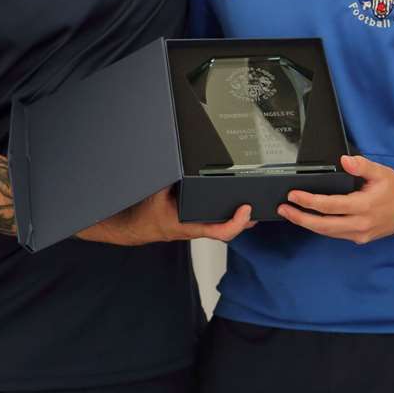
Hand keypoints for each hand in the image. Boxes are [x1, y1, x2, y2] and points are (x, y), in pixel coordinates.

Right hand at [84, 188, 253, 245]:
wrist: (133, 227)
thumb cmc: (144, 215)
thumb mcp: (156, 192)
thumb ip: (170, 178)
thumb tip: (178, 161)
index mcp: (189, 225)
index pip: (220, 232)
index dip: (236, 223)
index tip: (246, 210)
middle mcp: (196, 228)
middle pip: (228, 230)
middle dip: (246, 220)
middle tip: (260, 204)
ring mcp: (196, 228)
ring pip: (223, 227)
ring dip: (239, 219)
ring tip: (252, 204)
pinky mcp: (194, 224)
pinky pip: (214, 223)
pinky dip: (226, 216)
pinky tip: (232, 205)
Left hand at [278, 154, 393, 243]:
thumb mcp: (381, 172)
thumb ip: (362, 165)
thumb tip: (345, 160)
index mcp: (364, 206)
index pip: (331, 206)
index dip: (310, 201)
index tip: (293, 195)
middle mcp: (360, 223)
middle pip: (324, 225)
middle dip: (300, 218)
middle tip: (283, 209)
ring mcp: (359, 234)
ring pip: (327, 232)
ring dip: (307, 224)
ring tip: (289, 214)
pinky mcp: (359, 238)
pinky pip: (335, 234)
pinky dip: (319, 227)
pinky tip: (308, 219)